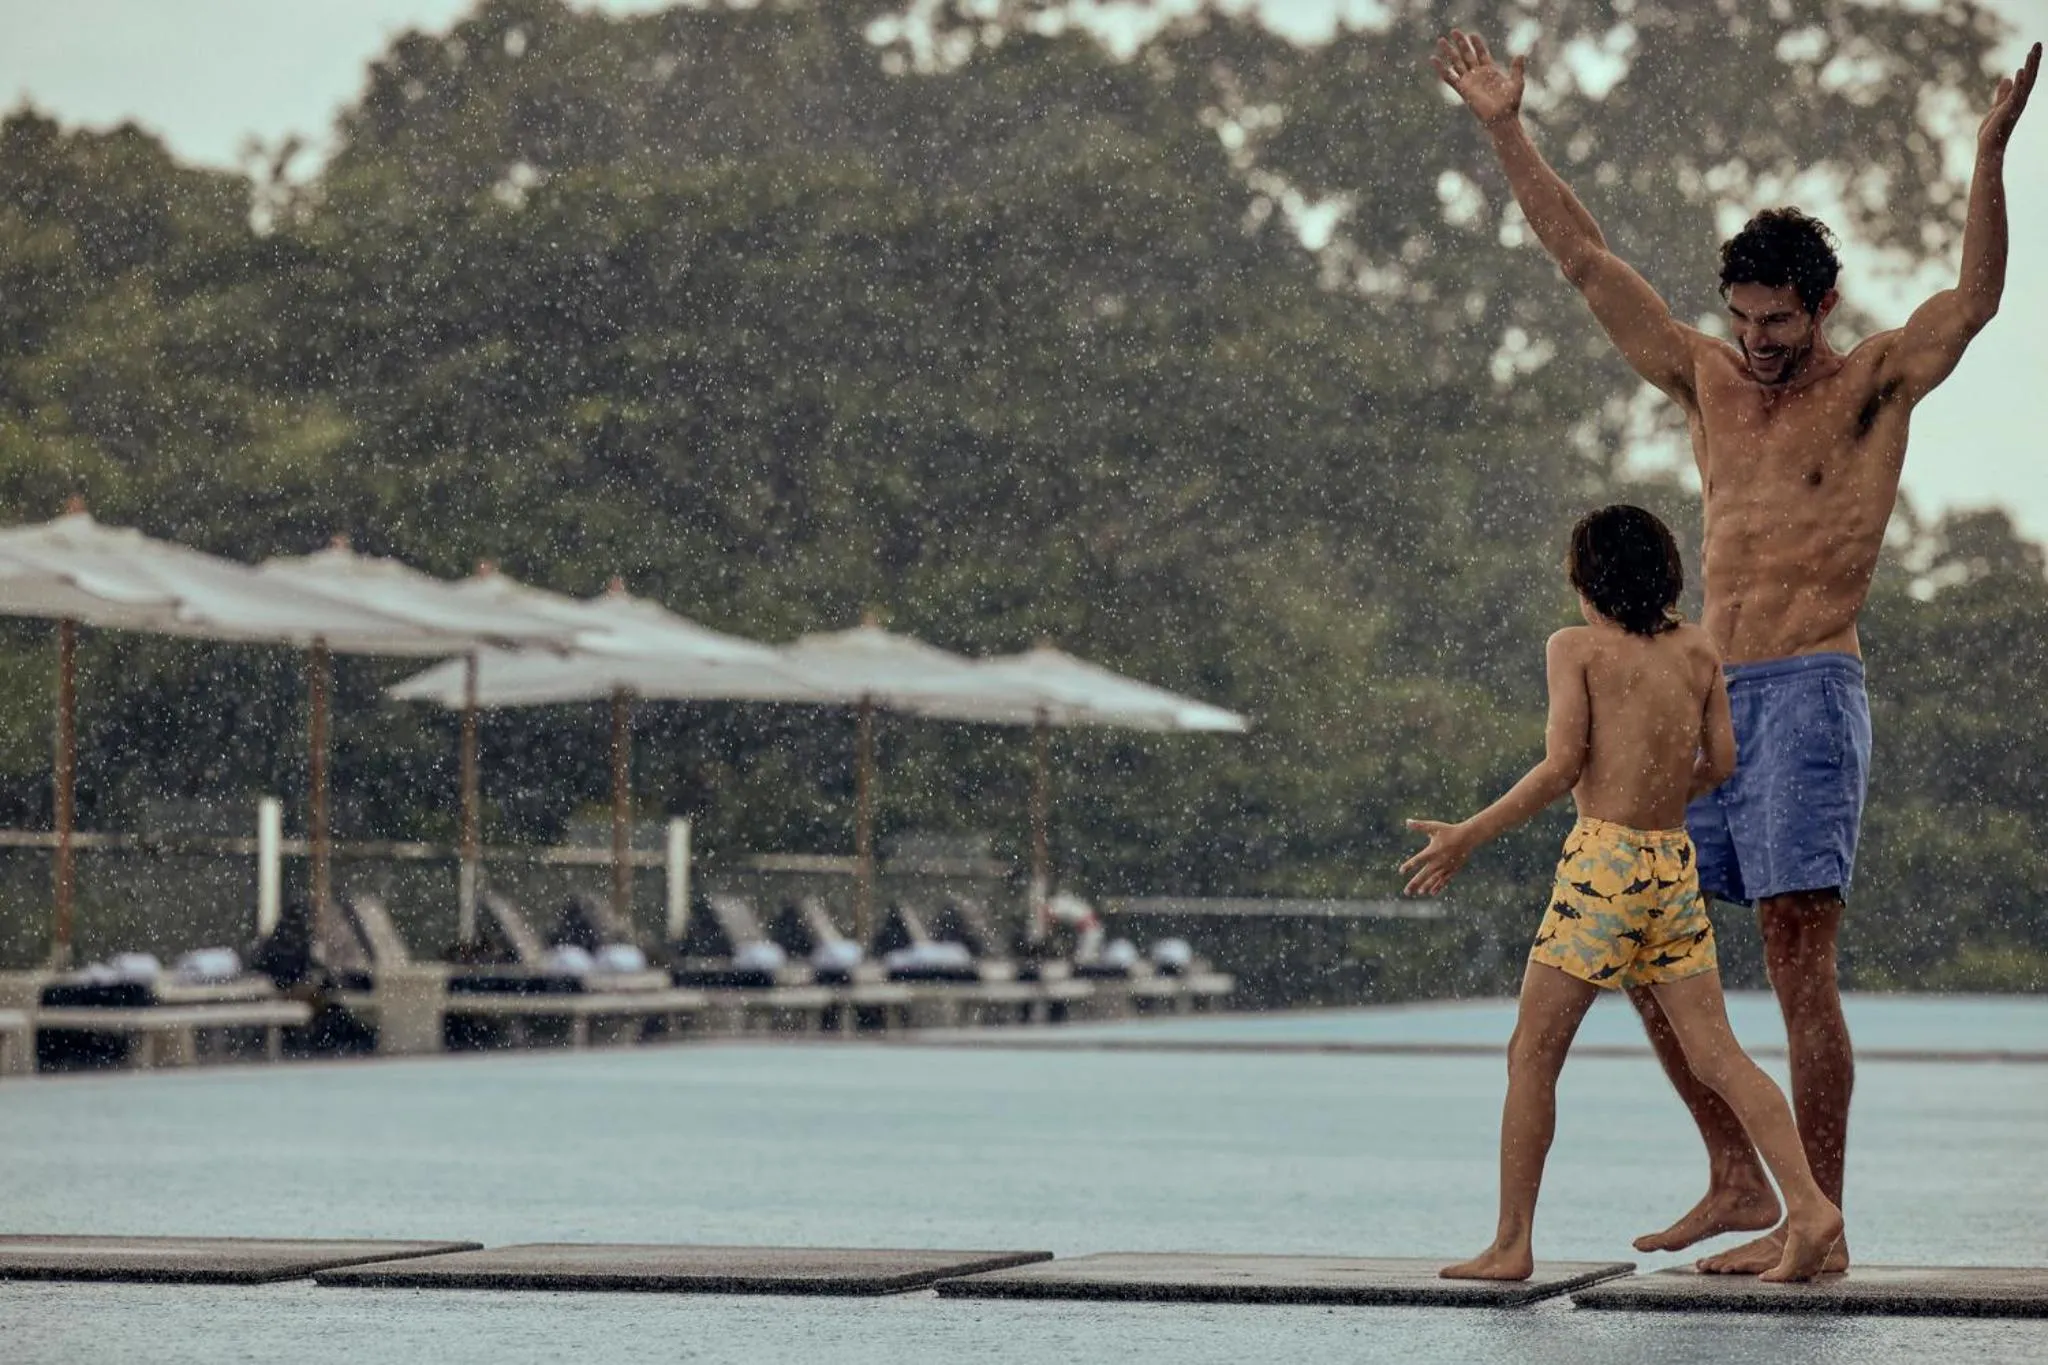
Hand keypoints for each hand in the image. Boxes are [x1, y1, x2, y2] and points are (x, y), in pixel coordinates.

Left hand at [1401, 818, 1474, 895]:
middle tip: (1406, 892)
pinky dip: (1438, 886)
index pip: (1417, 860)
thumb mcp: (1433, 827)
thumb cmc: (1449, 830)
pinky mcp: (1453, 869)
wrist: (1468, 837)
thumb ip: (1419, 826)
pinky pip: (1444, 880)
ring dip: (1425, 886)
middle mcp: (1438, 861)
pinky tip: (1432, 892)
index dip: (1409, 866)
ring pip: (1434, 880)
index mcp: (1431, 851)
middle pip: (1423, 875)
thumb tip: (1407, 821)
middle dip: (1414, 884)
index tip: (1401, 871)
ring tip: (1419, 893)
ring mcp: (1446, 867)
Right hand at [1431, 29, 1524, 128]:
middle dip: (1461, 43)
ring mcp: (1469, 81)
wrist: (1502, 119)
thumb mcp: (1517, 83)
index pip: (1481, 53)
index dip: (1477, 44)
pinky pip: (1449, 77)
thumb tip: (1520, 54)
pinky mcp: (1463, 89)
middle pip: (1467, 55)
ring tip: (1441, 40)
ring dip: (1449, 52)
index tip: (1472, 34)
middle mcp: (1477, 75)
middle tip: (1454, 31)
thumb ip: (1517, 68)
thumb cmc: (1510, 104)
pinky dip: (1441, 69)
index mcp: (1490, 71)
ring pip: (1456, 63)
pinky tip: (1434, 60)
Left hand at [1978, 41, 2039, 156]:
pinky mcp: (2008, 111)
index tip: (2034, 48)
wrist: (1989, 146)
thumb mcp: (1997, 106)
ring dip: (2030, 66)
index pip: (2028, 77)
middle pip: (2030, 76)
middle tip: (2038, 43)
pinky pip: (2016, 94)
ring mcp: (2016, 105)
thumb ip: (2003, 93)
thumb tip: (2008, 79)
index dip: (2031, 62)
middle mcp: (2020, 100)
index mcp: (2018, 98)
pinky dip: (2019, 83)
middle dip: (2034, 59)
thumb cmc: (1993, 129)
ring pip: (2026, 82)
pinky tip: (2020, 71)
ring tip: (2032, 51)